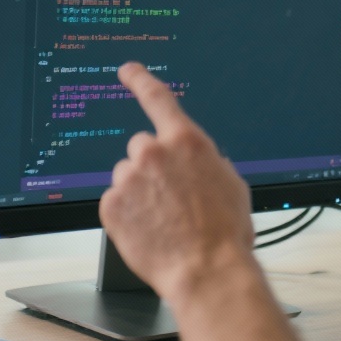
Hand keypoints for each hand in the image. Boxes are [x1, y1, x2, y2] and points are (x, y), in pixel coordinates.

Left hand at [98, 62, 256, 305]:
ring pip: (128, 176)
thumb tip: (197, 161)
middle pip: (142, 147)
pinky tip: (148, 229)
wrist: (205, 270)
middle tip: (169, 195)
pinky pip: (115, 201)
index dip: (140, 79)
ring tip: (162, 219)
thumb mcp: (230, 184)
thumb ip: (207, 161)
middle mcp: (153, 153)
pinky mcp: (110, 205)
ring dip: (139, 191)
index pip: (157, 97)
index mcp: (186, 141)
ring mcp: (128, 179)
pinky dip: (127, 214)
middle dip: (152, 165)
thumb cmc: (224, 232)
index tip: (127, 70)